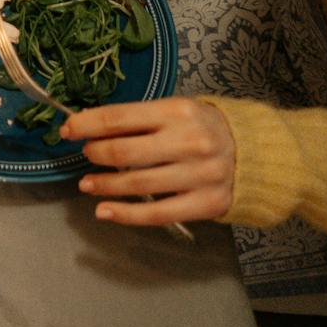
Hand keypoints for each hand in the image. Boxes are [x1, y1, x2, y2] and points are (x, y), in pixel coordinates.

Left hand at [62, 98, 234, 224]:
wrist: (259, 155)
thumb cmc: (206, 129)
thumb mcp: (178, 111)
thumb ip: (141, 119)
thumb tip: (91, 128)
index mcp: (177, 111)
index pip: (118, 118)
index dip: (86, 124)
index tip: (67, 130)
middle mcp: (188, 142)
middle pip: (124, 152)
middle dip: (95, 154)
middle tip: (85, 155)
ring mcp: (199, 175)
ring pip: (137, 184)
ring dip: (104, 185)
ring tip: (86, 184)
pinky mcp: (207, 204)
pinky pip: (158, 214)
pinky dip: (126, 215)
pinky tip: (104, 211)